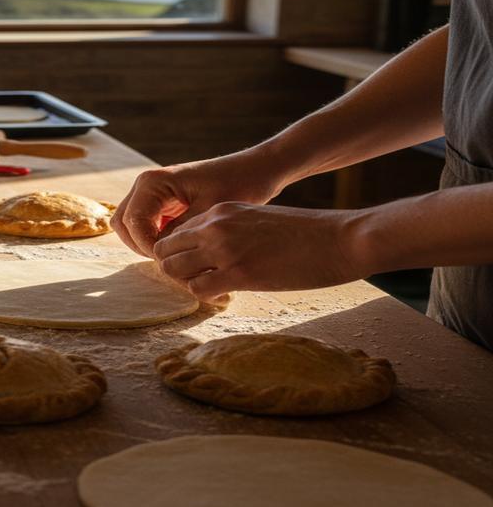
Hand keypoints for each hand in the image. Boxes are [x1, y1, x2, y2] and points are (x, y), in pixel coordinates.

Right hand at [110, 150, 286, 257]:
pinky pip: (145, 226)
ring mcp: (151, 194)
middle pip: (123, 224)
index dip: (148, 246)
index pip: (133, 222)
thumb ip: (178, 232)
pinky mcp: (161, 203)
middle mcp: (146, 185)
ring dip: (146, 245)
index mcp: (153, 182)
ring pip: (130, 227)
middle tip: (171, 262)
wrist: (255, 170)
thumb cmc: (238, 184)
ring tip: (176, 257)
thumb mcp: (208, 212)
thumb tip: (159, 253)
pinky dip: (154, 240)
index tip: (171, 262)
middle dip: (141, 247)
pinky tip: (180, 250)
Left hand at [152, 202, 368, 299]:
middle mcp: (216, 226)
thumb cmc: (305, 232)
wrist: (340, 238)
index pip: (176, 231)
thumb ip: (230, 230)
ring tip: (210, 286)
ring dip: (188, 282)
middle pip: (166, 250)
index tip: (194, 264)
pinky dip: (206, 295)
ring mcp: (225, 249)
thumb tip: (213, 251)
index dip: (180, 251)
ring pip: (175, 270)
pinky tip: (224, 294)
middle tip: (196, 278)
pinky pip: (199, 289)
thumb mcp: (256, 218)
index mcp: (220, 211)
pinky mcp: (240, 273)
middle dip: (174, 267)